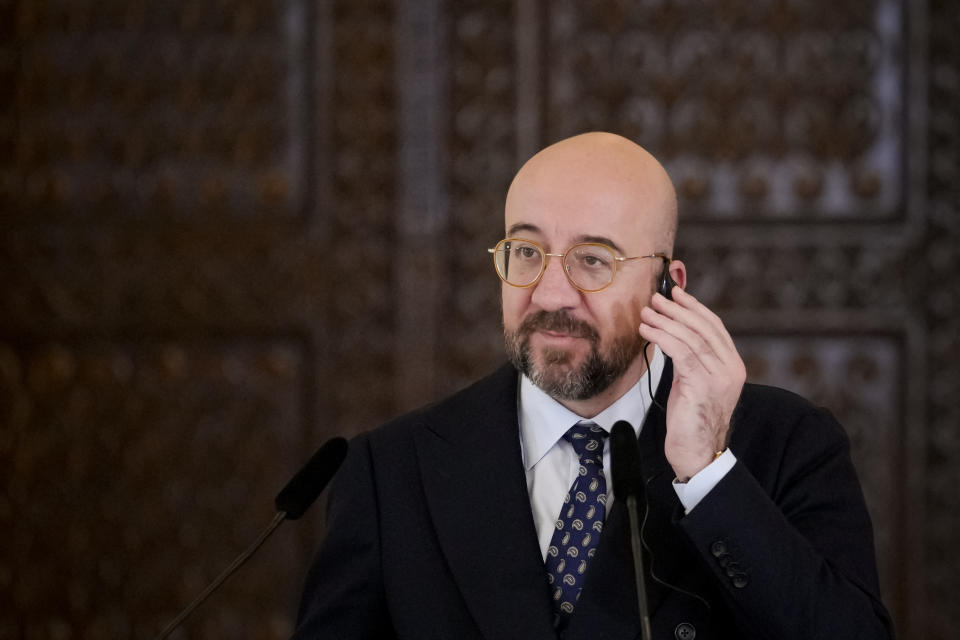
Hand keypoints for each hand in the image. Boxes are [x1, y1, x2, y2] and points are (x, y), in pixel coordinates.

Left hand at [638, 287, 745, 480]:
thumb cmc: (691, 419)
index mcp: (733, 366)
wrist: (697, 452)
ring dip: (665, 321)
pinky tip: (647, 331)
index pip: (715, 327)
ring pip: (690, 337)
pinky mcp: (701, 385)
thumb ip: (692, 358)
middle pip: (703, 327)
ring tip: (646, 313)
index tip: (677, 294)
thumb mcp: (695, 382)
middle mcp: (730, 368)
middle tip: (656, 298)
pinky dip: (661, 337)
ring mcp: (718, 376)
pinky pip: (680, 352)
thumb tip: (673, 330)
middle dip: (677, 309)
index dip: (695, 308)